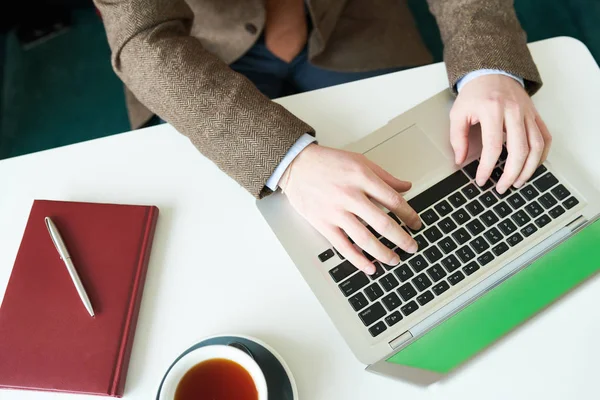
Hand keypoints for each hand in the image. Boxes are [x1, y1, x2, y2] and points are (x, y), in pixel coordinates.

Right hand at [279, 144, 420, 274]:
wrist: (297, 165)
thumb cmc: (328, 162)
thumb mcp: (360, 162)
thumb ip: (384, 177)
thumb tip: (406, 187)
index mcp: (362, 178)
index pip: (393, 200)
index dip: (408, 215)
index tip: (415, 224)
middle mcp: (350, 195)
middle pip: (383, 223)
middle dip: (402, 238)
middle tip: (412, 247)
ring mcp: (336, 212)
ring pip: (365, 239)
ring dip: (383, 253)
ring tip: (394, 259)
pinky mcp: (323, 224)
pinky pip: (343, 246)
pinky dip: (358, 260)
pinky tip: (370, 267)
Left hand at [450, 74, 551, 192]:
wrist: (492, 72)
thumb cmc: (475, 94)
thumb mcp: (458, 112)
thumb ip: (457, 137)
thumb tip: (460, 160)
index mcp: (492, 110)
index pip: (493, 146)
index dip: (487, 167)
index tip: (482, 180)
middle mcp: (513, 112)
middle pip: (519, 149)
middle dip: (511, 173)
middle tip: (502, 187)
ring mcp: (528, 114)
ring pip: (537, 145)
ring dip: (529, 168)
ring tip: (518, 182)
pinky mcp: (535, 115)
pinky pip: (545, 137)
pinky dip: (542, 155)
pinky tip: (532, 166)